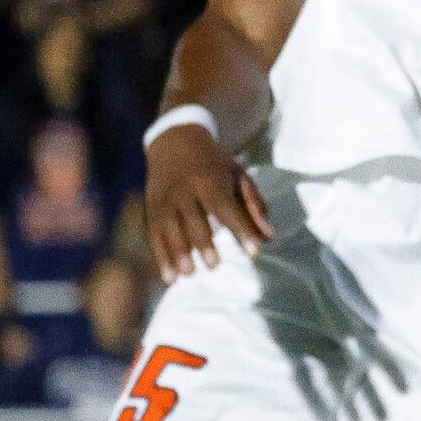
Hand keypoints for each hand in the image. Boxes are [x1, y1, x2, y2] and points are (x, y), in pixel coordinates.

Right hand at [144, 118, 271, 283]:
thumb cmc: (214, 164)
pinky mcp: (152, 210)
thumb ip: (254, 205)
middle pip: (192, 218)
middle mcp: (184, 190)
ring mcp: (165, 200)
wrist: (174, 141)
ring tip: (189, 273)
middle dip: (202, 242)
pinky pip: (154, 236)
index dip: (240, 229)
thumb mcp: (238, 175)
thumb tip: (268, 236)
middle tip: (214, 265)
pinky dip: (160, 258)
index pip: (225, 207)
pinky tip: (168, 278)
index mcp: (209, 179)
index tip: (253, 251)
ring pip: (168, 228)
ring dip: (177, 252)